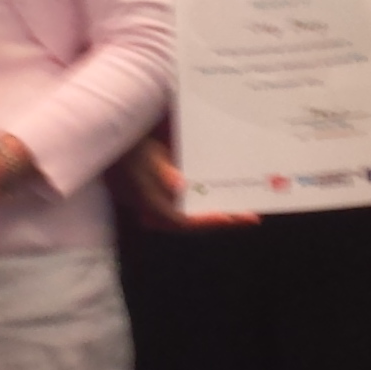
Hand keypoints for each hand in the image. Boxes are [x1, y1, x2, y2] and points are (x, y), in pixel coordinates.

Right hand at [116, 130, 257, 230]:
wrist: (118, 147)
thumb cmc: (131, 148)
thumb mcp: (144, 154)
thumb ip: (160, 170)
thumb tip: (179, 186)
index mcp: (152, 204)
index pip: (183, 221)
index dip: (207, 221)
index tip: (229, 217)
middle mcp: (159, 213)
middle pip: (195, 222)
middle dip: (224, 219)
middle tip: (251, 218)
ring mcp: (164, 209)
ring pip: (196, 216)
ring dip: (221, 212)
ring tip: (246, 209)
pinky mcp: (169, 201)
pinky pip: (193, 207)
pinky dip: (211, 203)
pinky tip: (227, 196)